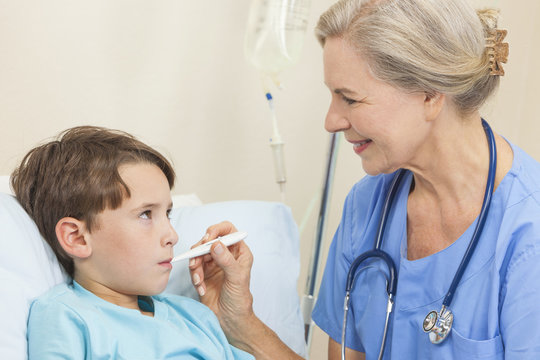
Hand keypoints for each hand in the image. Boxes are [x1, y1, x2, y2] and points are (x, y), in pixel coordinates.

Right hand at [188, 221, 254, 342]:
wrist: (229, 320)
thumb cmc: (239, 299)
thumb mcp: (236, 278)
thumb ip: (226, 260)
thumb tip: (216, 244)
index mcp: (239, 252)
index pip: (228, 230)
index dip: (217, 230)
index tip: (208, 238)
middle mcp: (226, 255)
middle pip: (208, 240)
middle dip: (200, 250)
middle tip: (196, 260)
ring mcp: (214, 264)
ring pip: (198, 254)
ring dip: (195, 266)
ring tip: (199, 280)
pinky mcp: (203, 274)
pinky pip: (194, 268)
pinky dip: (195, 277)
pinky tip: (201, 288)